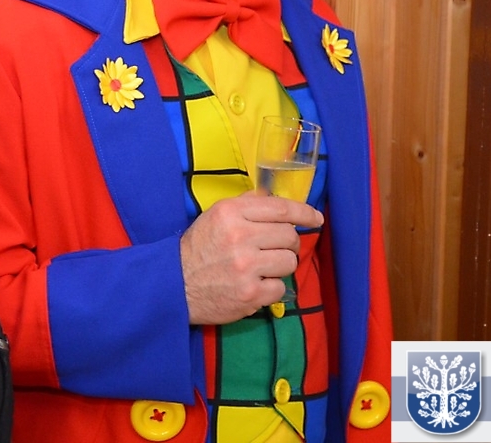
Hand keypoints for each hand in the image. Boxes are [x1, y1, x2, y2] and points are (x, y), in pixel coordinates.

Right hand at [178, 190, 323, 324]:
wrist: (174, 284)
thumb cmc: (198, 248)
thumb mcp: (215, 216)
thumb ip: (245, 205)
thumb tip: (274, 198)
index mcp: (231, 213)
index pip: (280, 208)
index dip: (304, 212)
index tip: (316, 218)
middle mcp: (240, 236)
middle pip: (289, 236)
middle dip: (288, 243)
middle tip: (274, 249)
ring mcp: (246, 266)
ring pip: (289, 262)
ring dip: (280, 266)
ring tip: (262, 268)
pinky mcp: (250, 293)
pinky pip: (281, 288)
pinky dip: (272, 288)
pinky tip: (255, 285)